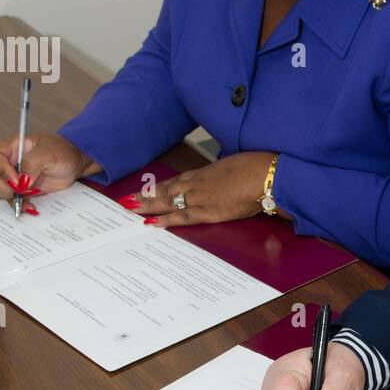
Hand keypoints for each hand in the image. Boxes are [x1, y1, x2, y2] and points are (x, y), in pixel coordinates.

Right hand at [0, 132, 96, 205]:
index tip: (17, 180)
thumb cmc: (61, 152)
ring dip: (7, 198)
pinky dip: (17, 206)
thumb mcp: (49, 154)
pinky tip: (30, 207)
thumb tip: (20, 183)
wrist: (73, 164)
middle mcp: (5, 162)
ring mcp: (10, 177)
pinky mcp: (17, 190)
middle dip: (0, 187)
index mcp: (10, 147)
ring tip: (26, 199)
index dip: (0, 170)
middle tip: (19, 191)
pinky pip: (9, 200)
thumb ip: (33, 164)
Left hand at [126, 152, 283, 226]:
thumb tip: (222, 179)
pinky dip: (166, 220)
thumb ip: (223, 175)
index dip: (158, 186)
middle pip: (165, 190)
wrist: (265, 175)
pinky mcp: (209, 211)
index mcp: (204, 173)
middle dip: (144, 196)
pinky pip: (182, 217)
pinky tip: (151, 223)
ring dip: (147, 206)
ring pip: (167, 202)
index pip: (175, 181)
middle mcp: (197, 184)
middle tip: (124, 201)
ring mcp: (200, 197)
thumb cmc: (255, 167)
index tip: (145, 189)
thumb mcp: (235, 166)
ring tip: (129, 209)